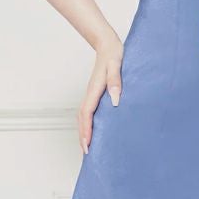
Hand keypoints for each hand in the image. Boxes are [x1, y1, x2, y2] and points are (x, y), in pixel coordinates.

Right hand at [78, 30, 123, 154]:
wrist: (108, 44)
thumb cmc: (114, 54)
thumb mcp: (116, 65)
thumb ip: (115, 81)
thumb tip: (115, 100)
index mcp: (94, 89)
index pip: (86, 114)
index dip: (86, 131)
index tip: (87, 145)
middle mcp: (90, 93)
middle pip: (82, 119)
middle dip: (83, 136)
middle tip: (87, 153)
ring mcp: (92, 93)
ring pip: (84, 116)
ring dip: (84, 131)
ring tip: (89, 146)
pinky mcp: (96, 92)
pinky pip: (89, 111)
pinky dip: (89, 122)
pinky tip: (96, 128)